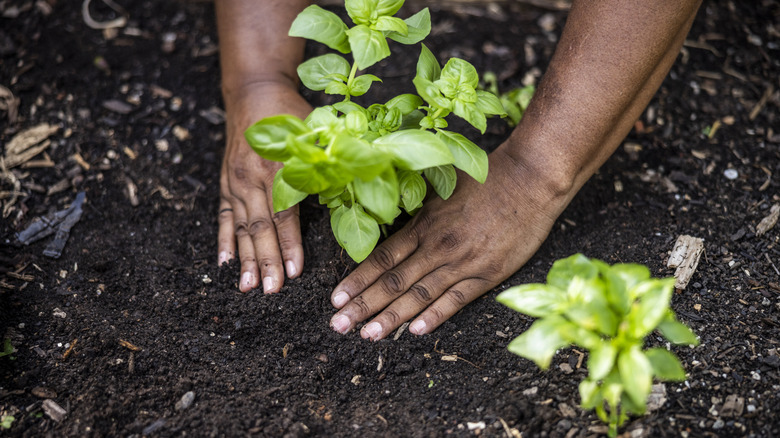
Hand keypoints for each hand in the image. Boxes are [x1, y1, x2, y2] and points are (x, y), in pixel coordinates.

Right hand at [218, 82, 311, 292]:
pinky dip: (223, 241)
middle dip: (266, 262)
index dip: (289, 244)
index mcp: (278, 167)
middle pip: (260, 227)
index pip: (284, 215)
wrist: (254, 91)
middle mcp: (252, 177)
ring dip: (245, 259)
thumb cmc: (291, 113)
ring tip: (248, 286)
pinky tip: (223, 264)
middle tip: (271, 290)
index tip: (295, 272)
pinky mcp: (226, 182)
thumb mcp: (315, 132)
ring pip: (241, 227)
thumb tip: (353, 192)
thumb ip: (328, 163)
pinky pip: (224, 216)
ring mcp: (235, 181)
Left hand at [328, 144, 574, 339]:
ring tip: (368, 335)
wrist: (529, 181)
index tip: (335, 299)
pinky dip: (435, 316)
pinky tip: (416, 331)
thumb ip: (415, 207)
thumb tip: (386, 211)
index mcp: (423, 224)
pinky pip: (456, 300)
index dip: (357, 280)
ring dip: (392, 317)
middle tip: (339, 326)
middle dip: (363, 306)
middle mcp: (437, 246)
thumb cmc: (485, 180)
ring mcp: (462, 262)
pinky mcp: (487, 274)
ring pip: (419, 295)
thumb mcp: (441, 187)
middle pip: (392, 281)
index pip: (381, 258)